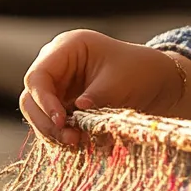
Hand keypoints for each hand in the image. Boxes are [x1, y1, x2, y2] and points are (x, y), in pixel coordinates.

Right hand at [19, 30, 190, 146]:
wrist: (158, 81)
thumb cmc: (140, 71)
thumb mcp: (118, 83)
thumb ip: (94, 99)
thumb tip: (73, 117)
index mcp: (68, 47)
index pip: (38, 76)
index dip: (44, 101)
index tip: (61, 122)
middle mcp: (58, 64)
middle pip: (33, 98)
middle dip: (48, 122)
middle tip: (70, 139)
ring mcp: (59, 85)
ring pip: (40, 114)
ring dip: (54, 133)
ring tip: (78, 143)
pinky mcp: (64, 104)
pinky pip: (53, 123)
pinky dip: (63, 135)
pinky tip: (81, 143)